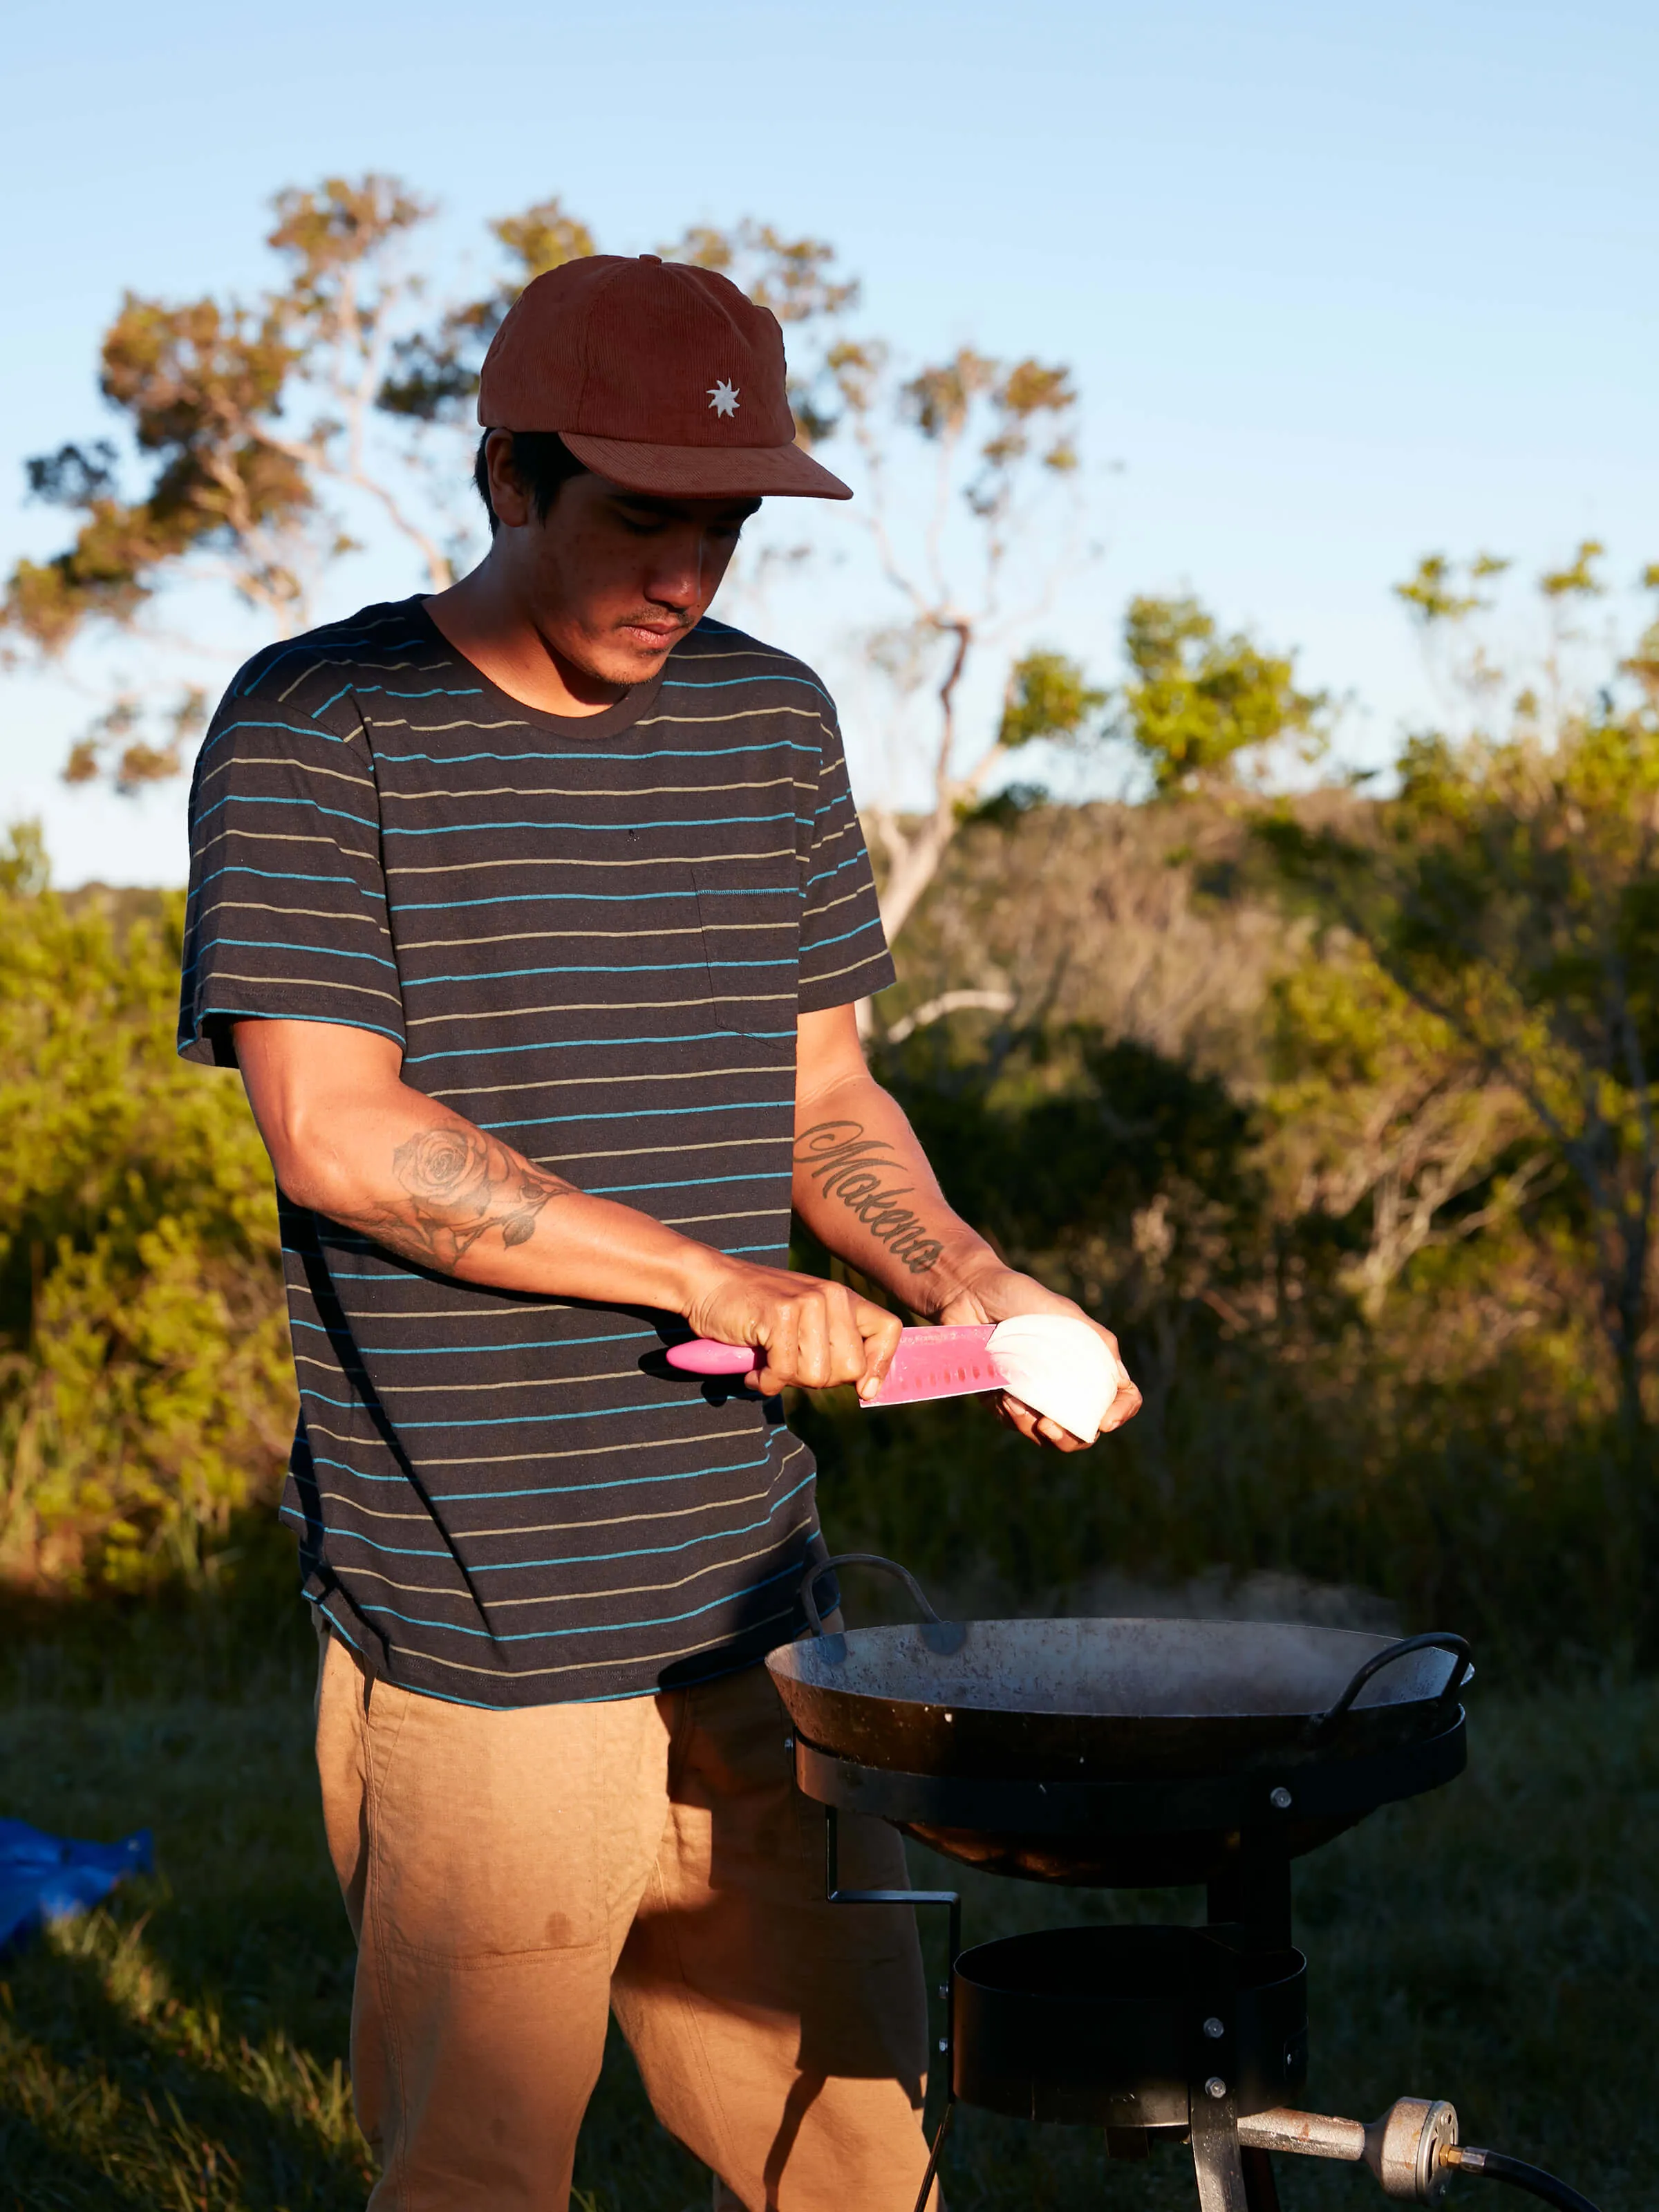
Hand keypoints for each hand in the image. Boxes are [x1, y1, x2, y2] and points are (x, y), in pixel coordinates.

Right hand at [685, 1258, 901, 1398]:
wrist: (707, 1284)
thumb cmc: (754, 1312)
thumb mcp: (803, 1323)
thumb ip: (833, 1347)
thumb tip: (868, 1391)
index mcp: (843, 1298)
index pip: (889, 1330)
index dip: (881, 1366)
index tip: (864, 1391)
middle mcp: (832, 1295)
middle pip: (850, 1369)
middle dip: (818, 1379)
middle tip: (789, 1364)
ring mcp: (808, 1302)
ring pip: (817, 1375)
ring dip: (787, 1379)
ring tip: (768, 1360)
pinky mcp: (781, 1314)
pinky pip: (784, 1372)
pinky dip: (764, 1380)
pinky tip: (753, 1367)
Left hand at [935, 1262, 1140, 1451]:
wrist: (970, 1294)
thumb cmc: (1020, 1296)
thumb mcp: (1064, 1313)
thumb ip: (1096, 1341)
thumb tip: (1119, 1378)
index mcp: (1088, 1363)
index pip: (1120, 1397)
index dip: (1120, 1413)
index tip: (1106, 1421)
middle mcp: (1065, 1385)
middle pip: (1083, 1431)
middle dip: (1071, 1438)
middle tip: (1049, 1425)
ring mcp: (1035, 1397)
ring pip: (1048, 1437)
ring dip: (1034, 1428)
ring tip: (1016, 1402)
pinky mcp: (1004, 1402)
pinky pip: (1015, 1424)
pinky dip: (1012, 1416)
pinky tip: (1003, 1396)